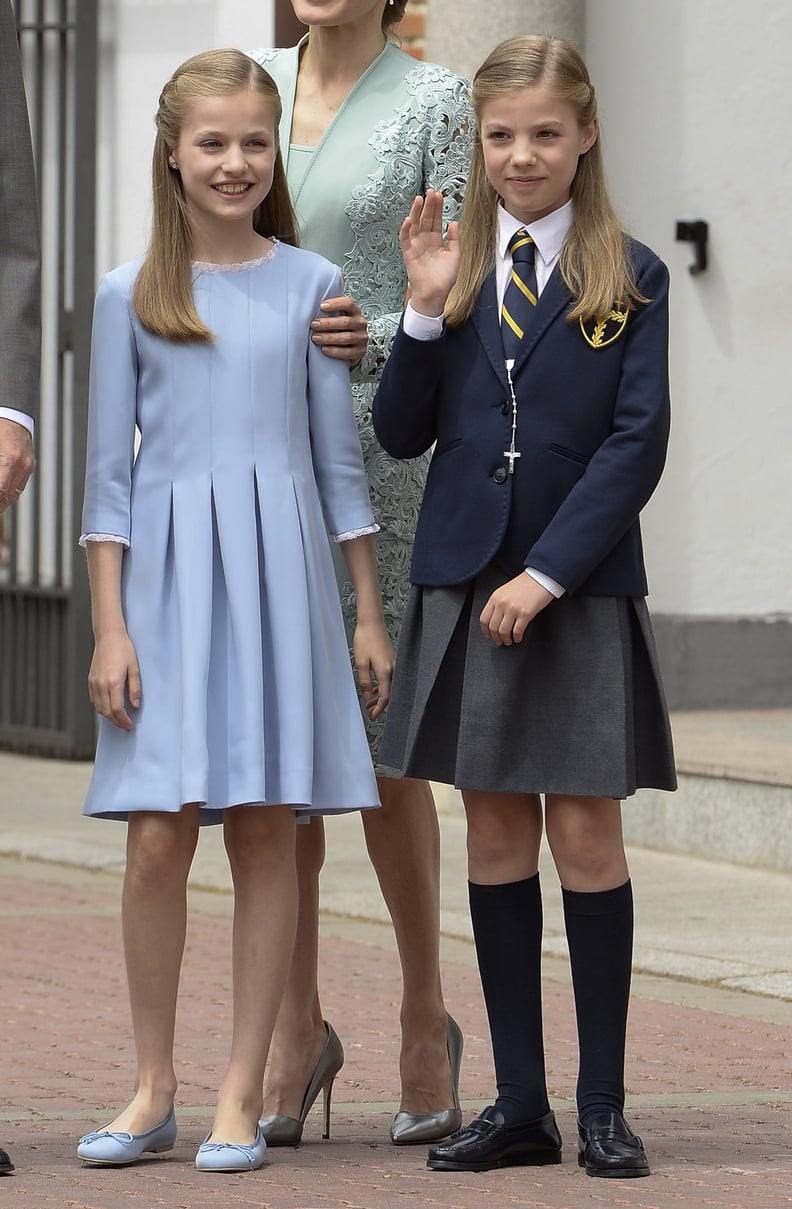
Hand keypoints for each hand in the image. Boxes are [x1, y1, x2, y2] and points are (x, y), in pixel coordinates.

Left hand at [0, 419, 34, 512]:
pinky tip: (0, 496)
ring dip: (1, 502)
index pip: (0, 492)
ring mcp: (28, 466)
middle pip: (6, 497)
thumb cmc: (0, 427)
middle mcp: (22, 465)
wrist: (14, 413)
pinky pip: (18, 487)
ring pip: (13, 495)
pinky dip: (8, 494)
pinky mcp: (29, 465)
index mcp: (9, 459)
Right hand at [88, 629, 140, 729]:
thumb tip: (135, 706)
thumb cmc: (124, 649)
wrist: (108, 636)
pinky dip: (101, 707)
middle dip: (116, 722)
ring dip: (108, 716)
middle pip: (107, 712)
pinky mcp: (90, 680)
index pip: (117, 709)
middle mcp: (101, 684)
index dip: (123, 720)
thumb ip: (134, 689)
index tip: (129, 725)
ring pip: (99, 707)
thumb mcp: (134, 668)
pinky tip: (109, 706)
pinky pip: (94, 699)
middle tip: (125, 725)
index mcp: (114, 682)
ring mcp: (94, 683)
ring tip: (119, 718)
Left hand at [311, 295, 367, 362]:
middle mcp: (360, 324)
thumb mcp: (336, 316)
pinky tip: (325, 349)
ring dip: (329, 338)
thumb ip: (328, 310)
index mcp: (354, 311)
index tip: (321, 306)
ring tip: (315, 338)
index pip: (348, 304)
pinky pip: (348, 352)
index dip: (335, 304)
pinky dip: (335, 351)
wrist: (350, 346)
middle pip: (345, 322)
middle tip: (314, 325)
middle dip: (327, 323)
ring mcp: (361, 338)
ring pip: (346, 337)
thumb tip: (310, 306)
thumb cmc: (339, 328)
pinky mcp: (360, 352)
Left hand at [353, 619, 393, 718]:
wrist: (372, 623)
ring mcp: (395, 664)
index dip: (379, 708)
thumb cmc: (366, 639)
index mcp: (386, 672)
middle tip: (370, 711)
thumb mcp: (360, 663)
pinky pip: (390, 678)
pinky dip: (382, 686)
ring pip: (390, 687)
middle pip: (390, 694)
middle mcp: (394, 669)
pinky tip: (374, 689)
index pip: (385, 697)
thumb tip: (366, 697)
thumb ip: (364, 682)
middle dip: (380, 705)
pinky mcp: (393, 660)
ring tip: (369, 702)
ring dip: (380, 696)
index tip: (372, 715)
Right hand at [399, 189, 459, 316]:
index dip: (437, 208)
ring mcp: (416, 246)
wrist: (435, 294)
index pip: (436, 220)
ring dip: (416, 212)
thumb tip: (454, 222)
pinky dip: (406, 229)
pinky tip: (409, 219)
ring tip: (420, 200)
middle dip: (428, 206)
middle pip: (426, 219)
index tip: (439, 195)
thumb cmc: (445, 278)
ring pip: (415, 225)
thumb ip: (455, 239)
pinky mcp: (408, 253)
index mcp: (436, 241)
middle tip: (431, 192)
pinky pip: (405, 239)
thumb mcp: (455, 256)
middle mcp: (425, 241)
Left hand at [479, 573, 553, 645]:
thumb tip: (495, 620)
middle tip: (500, 641)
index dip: (486, 630)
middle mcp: (502, 603)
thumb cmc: (526, 583)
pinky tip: (518, 638)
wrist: (541, 577)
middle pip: (493, 627)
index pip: (484, 619)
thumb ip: (498, 603)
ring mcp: (513, 609)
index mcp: (495, 597)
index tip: (489, 635)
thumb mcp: (505, 591)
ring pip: (503, 631)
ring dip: (506, 639)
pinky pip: (517, 631)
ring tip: (509, 641)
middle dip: (496, 637)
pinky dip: (516, 638)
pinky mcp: (525, 614)